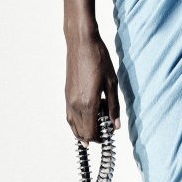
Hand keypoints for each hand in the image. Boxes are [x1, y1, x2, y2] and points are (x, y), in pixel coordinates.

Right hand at [65, 27, 120, 142]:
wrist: (81, 43)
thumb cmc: (98, 59)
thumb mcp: (111, 83)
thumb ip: (114, 106)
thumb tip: (116, 125)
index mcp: (88, 103)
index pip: (91, 132)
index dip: (100, 138)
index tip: (109, 135)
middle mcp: (75, 104)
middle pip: (81, 132)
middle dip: (94, 135)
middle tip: (106, 129)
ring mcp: (68, 100)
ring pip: (73, 126)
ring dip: (85, 129)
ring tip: (98, 125)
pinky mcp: (66, 94)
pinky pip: (69, 116)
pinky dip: (77, 122)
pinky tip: (87, 118)